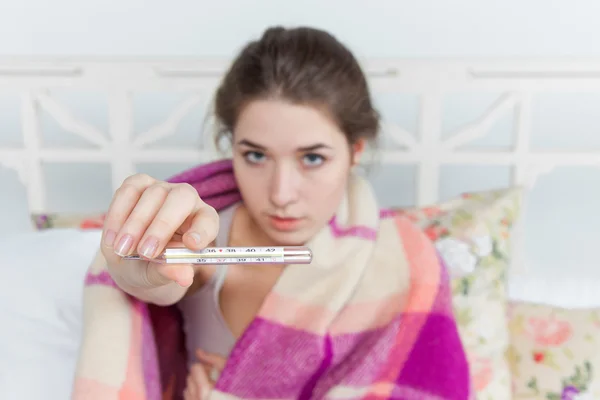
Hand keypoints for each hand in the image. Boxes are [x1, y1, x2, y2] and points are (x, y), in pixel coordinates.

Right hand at [101, 173, 218, 289]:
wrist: (128, 260)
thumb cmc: (152, 266)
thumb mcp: (159, 275)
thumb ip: (170, 272)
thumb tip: (184, 277)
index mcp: (202, 222)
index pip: (209, 219)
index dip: (202, 230)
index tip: (191, 245)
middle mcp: (187, 200)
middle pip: (182, 198)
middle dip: (163, 226)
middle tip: (146, 253)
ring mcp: (163, 189)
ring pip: (154, 194)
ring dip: (136, 223)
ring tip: (123, 250)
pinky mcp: (138, 184)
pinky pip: (128, 191)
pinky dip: (118, 215)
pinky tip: (112, 239)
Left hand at [183, 349, 226, 399]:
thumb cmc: (239, 390)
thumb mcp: (230, 372)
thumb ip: (214, 359)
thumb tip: (198, 351)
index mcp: (206, 390)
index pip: (195, 368)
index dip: (204, 365)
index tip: (213, 369)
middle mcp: (197, 399)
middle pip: (190, 377)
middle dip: (199, 374)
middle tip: (212, 377)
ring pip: (187, 388)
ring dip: (195, 385)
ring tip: (209, 387)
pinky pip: (188, 398)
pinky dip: (194, 394)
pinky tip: (206, 395)